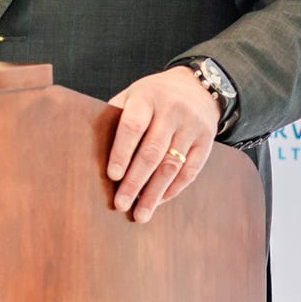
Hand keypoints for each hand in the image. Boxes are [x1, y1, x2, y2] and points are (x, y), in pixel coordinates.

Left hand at [105, 68, 219, 222]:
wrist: (196, 87)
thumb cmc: (153, 97)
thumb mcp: (133, 95)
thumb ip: (116, 118)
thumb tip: (93, 153)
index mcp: (147, 97)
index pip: (133, 126)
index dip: (122, 152)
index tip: (112, 176)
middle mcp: (172, 111)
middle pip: (152, 151)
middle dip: (135, 181)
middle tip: (121, 204)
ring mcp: (192, 126)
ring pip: (172, 165)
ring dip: (155, 193)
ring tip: (141, 214)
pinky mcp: (207, 141)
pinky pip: (190, 170)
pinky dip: (173, 189)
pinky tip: (159, 201)